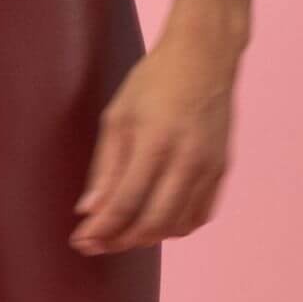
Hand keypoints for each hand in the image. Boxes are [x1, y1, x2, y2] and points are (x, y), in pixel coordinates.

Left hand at [71, 19, 237, 253]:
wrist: (205, 57)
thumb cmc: (155, 80)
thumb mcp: (117, 116)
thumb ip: (105, 167)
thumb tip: (89, 211)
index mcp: (155, 142)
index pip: (125, 203)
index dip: (101, 230)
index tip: (80, 241)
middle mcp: (187, 160)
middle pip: (153, 223)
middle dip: (121, 241)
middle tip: (97, 244)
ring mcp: (209, 167)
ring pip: (178, 225)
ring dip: (147, 237)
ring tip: (122, 234)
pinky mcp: (222, 169)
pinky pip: (200, 215)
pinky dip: (175, 227)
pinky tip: (155, 221)